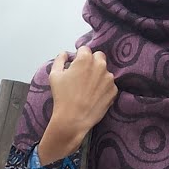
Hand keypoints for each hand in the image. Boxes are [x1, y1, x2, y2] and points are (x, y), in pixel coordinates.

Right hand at [36, 47, 117, 164]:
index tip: (75, 66)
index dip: (79, 57)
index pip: (84, 49)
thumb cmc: (62, 97)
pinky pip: (109, 85)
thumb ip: (60, 60)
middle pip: (98, 57)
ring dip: (98, 76)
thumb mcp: (54, 76)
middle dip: (92, 62)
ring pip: (104, 71)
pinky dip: (103, 88)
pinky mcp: (114, 90)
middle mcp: (100, 65)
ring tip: (88, 89)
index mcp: (85, 59)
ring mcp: (109, 78)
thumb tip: (65, 54)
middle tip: (83, 75)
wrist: (73, 119)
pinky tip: (93, 97)